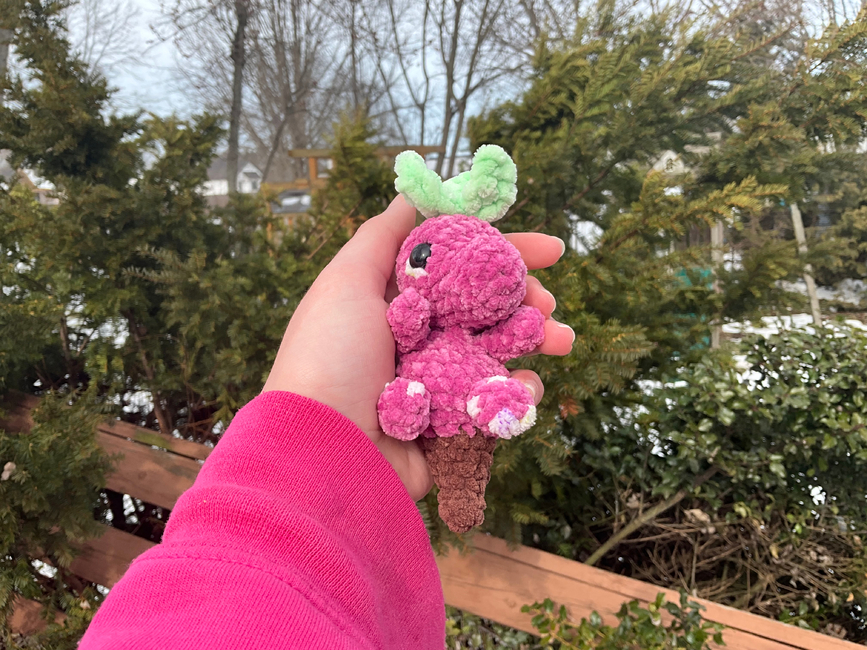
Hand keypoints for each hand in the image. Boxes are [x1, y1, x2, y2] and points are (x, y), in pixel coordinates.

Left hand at [262, 196, 573, 500]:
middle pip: (486, 311)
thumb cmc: (330, 357)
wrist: (323, 449)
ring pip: (499, 355)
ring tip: (559, 340)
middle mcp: (417, 342)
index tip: (549, 251)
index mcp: (396, 305)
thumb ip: (382, 237)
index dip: (505, 254)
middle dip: (525, 302)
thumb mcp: (345, 282)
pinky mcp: (450, 430)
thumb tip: (410, 194)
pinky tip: (526, 387)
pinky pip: (494, 405)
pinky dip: (516, 394)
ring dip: (534, 343)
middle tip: (549, 302)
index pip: (460, 268)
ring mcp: (437, 386)